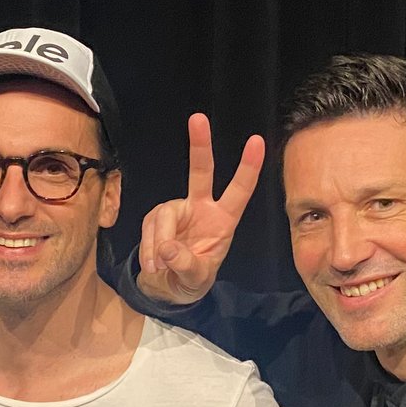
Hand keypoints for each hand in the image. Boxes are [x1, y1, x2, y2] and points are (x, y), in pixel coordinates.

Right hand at [137, 112, 264, 303]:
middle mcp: (201, 207)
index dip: (248, 168)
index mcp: (223, 220)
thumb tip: (168, 248)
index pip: (239, 191)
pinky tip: (153, 265)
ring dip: (158, 244)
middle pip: (201, 171)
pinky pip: (149, 229)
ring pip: (164, 216)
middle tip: (198, 119)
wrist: (167, 287)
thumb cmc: (191, 279)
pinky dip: (148, 250)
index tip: (257, 142)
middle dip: (200, 145)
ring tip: (160, 268)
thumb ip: (186, 266)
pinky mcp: (156, 217)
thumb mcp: (196, 279)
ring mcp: (177, 210)